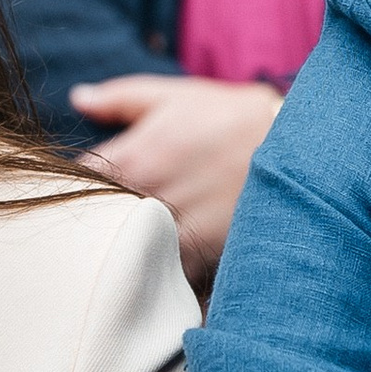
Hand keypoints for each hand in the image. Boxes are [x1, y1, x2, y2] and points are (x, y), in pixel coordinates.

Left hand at [70, 76, 280, 282]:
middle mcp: (143, 197)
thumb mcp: (174, 96)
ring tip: (127, 243)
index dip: (73, 186)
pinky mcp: (197, 257)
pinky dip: (155, 271)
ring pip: (120, 253)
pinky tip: (159, 261)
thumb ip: (119, 98)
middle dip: (91, 222)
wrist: (297, 146)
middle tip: (102, 219)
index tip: (86, 187)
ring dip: (119, 250)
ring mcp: (170, 231)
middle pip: (90, 224)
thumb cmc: (230, 117)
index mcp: (130, 158)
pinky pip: (161, 274)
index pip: (73, 182)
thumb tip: (77, 98)